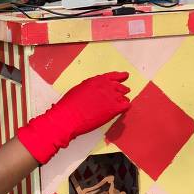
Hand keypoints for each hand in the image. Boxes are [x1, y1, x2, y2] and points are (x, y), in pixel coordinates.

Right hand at [16, 72, 130, 163]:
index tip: (125, 75)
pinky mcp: (114, 109)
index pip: (112, 76)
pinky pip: (126, 106)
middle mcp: (105, 86)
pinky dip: (125, 107)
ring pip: (124, 96)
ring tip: (123, 102)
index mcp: (96, 80)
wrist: (67, 117)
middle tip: (126, 91)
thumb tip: (96, 92)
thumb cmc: (69, 106)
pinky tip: (123, 109)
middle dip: (122, 89)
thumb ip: (91, 88)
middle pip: (120, 86)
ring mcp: (111, 97)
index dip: (120, 76)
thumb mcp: (79, 89)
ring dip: (123, 99)